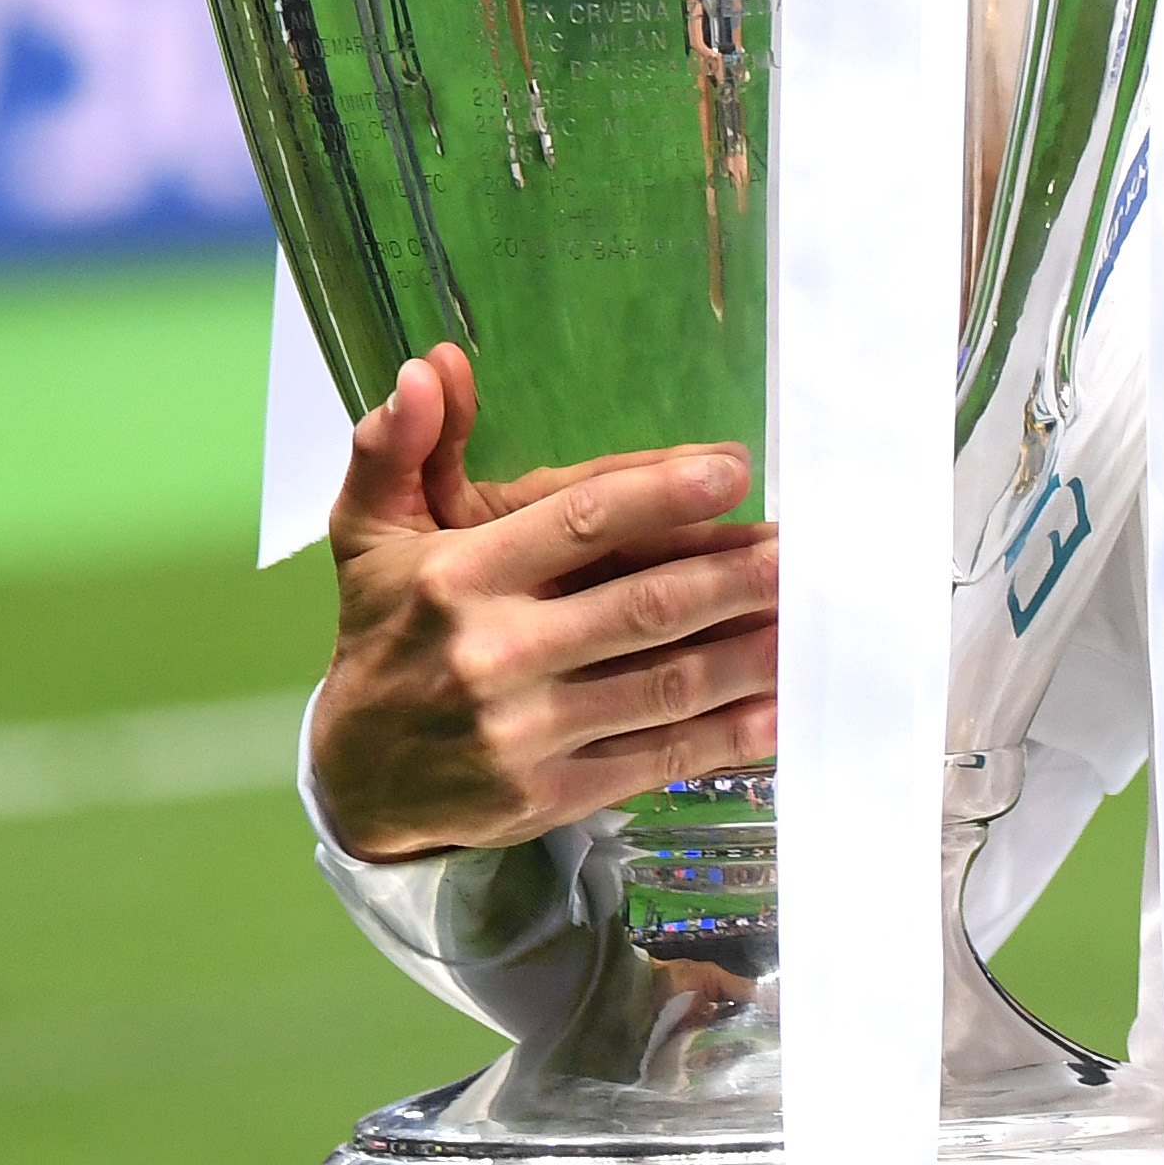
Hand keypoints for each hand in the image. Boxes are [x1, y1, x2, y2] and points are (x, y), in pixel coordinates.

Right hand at [307, 342, 780, 862]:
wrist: (353, 779)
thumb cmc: (382, 634)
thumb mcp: (369, 534)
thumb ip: (399, 446)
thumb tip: (429, 368)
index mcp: (459, 577)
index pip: (579, 523)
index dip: (663, 493)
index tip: (734, 468)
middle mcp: (494, 654)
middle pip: (643, 607)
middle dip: (736, 576)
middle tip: (804, 550)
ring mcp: (525, 733)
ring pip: (663, 684)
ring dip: (749, 651)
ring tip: (810, 617)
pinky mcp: (549, 796)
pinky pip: (656, 757)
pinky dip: (726, 735)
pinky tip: (780, 707)